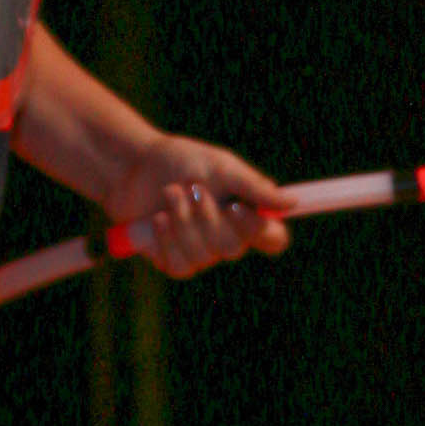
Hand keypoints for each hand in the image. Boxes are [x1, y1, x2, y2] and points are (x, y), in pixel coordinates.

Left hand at [103, 135, 291, 278]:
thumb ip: (254, 187)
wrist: (133, 167)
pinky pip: (180, 264)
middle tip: (192, 188)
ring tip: (169, 194)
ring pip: (204, 256)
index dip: (262, 231)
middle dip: (207, 216)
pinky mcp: (174, 261)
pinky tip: (157, 219)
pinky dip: (167, 238)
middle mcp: (227, 237)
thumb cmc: (181, 161)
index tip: (237, 208)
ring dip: (183, 222)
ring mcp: (201, 252)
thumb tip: (291, 202)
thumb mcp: (220, 167)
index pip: (273, 239)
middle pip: (234, 247)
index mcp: (246, 213)